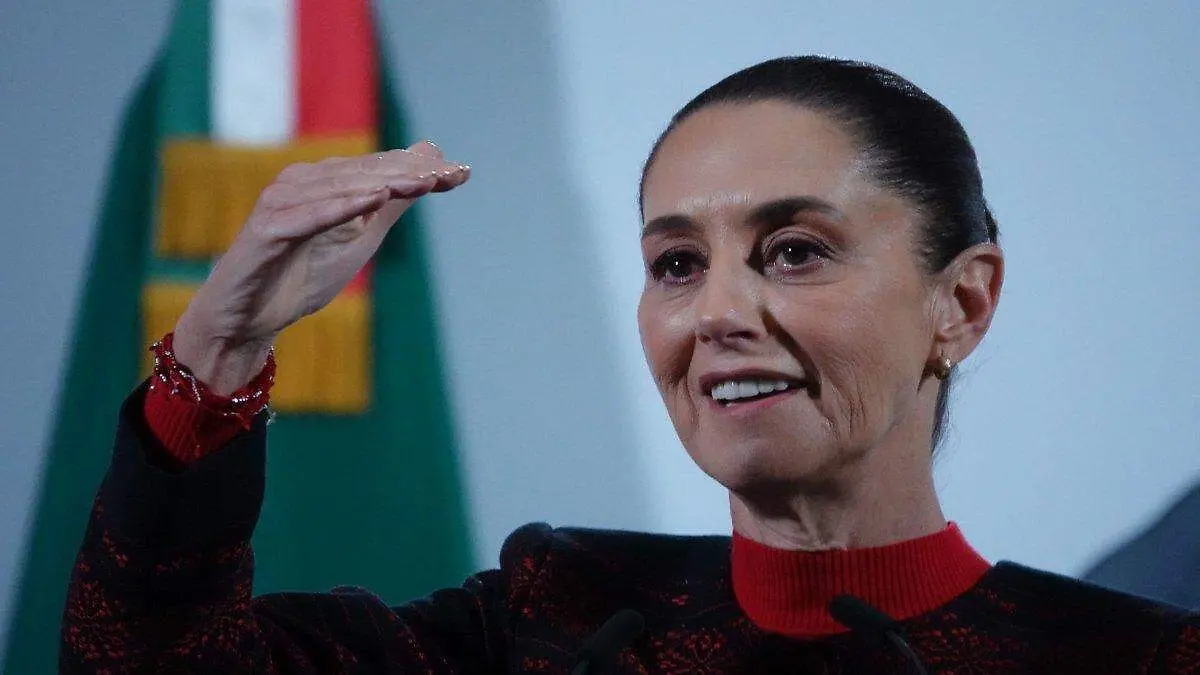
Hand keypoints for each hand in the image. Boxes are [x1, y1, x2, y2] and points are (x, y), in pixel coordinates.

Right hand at [173, 141, 469, 394]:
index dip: (423, 170)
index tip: (463, 172)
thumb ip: (391, 202)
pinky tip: (373, 200)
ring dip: (384, 183)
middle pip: (366, 173)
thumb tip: (429, 162)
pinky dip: (340, 207)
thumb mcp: (360, 240)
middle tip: (451, 173)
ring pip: (342, 189)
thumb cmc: (301, 275)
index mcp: (325, 182)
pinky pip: (308, 215)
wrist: (248, 319)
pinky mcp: (267, 229)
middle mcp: (302, 182)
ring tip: (425, 182)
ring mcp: (283, 202)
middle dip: (412, 173)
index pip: (382, 170)